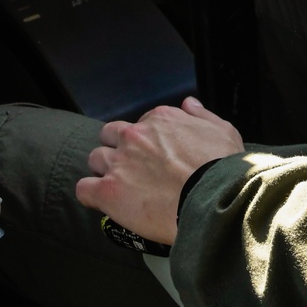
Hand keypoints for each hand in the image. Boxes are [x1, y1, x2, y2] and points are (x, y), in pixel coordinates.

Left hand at [76, 96, 243, 245]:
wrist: (213, 200)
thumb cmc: (222, 168)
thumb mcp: (223, 131)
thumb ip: (202, 115)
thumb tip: (189, 103)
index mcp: (161, 119)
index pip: (142, 123)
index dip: (146, 141)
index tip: (155, 156)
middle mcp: (135, 136)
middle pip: (110, 135)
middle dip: (118, 149)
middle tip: (132, 170)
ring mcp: (119, 163)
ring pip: (95, 158)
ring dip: (104, 170)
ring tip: (119, 188)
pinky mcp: (108, 191)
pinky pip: (83, 188)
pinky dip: (90, 194)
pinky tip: (102, 202)